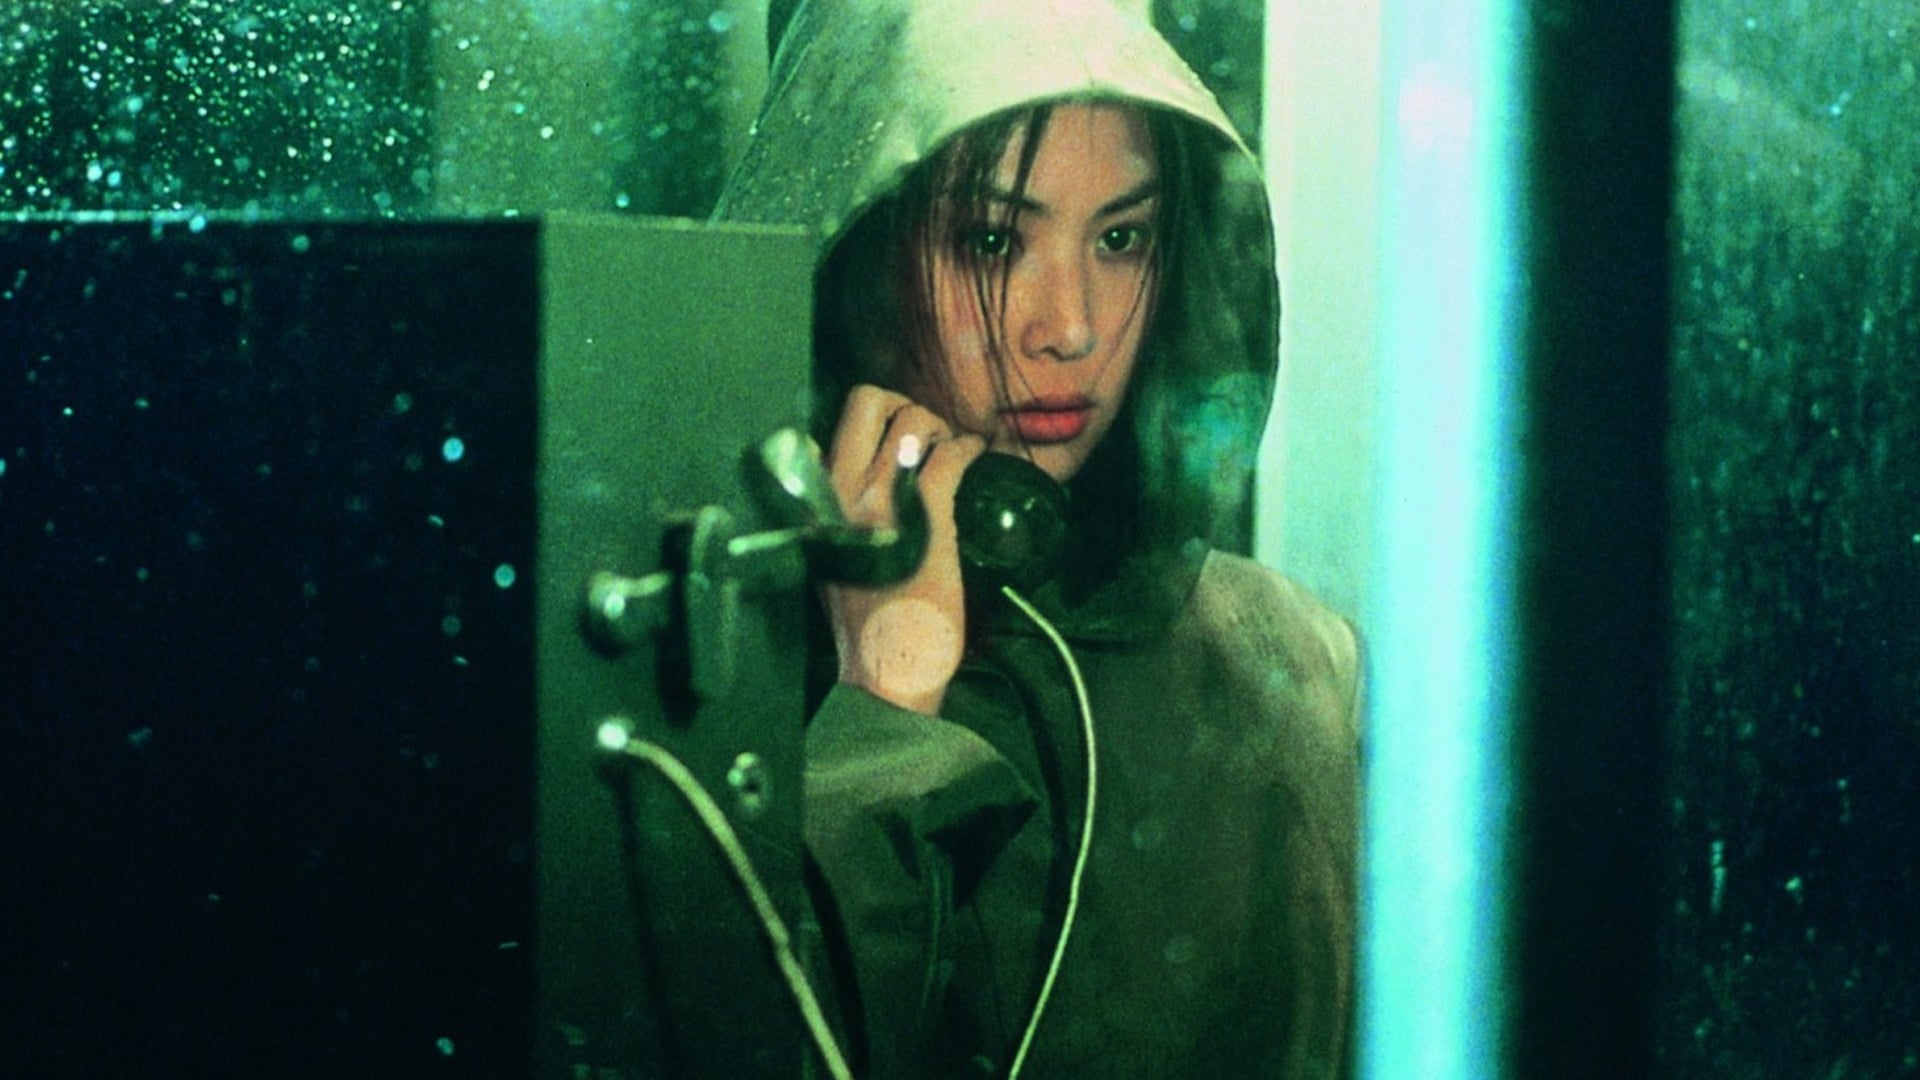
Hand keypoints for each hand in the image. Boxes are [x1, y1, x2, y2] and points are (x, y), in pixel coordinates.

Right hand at [822, 384, 985, 713]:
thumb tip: (863, 481)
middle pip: (868, 401)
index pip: (827, 425)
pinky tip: (976, 456)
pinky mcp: (927, 519)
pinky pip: (950, 457)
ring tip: (954, 454)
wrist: (883, 672)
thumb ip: (837, 517)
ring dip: (942, 429)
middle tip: (927, 438)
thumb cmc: (864, 622)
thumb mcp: (832, 559)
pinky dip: (969, 448)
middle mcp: (840, 493)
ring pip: (914, 422)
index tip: (893, 438)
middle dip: (904, 407)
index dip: (868, 421)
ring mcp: (883, 503)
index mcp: (813, 502)